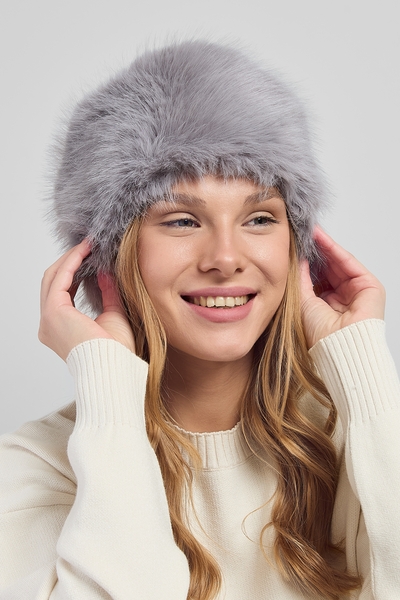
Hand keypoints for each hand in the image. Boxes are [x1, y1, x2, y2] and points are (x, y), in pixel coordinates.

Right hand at [39, 240, 134, 360]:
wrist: (116, 366)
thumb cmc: (118, 351)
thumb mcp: (113, 314)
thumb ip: (107, 293)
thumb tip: (105, 272)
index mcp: (60, 329)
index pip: (62, 293)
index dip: (74, 272)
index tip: (90, 257)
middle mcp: (49, 325)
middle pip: (53, 283)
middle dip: (70, 262)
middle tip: (89, 246)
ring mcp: (48, 319)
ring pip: (53, 278)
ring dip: (70, 259)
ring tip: (88, 245)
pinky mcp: (54, 312)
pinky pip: (60, 279)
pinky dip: (71, 262)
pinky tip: (85, 252)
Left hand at [300, 226, 385, 348]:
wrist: (338, 347)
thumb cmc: (320, 335)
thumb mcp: (303, 302)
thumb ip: (301, 279)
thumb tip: (297, 260)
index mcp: (327, 307)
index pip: (317, 279)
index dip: (307, 262)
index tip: (295, 247)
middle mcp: (343, 300)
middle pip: (328, 269)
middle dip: (315, 251)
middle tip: (301, 235)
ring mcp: (357, 292)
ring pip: (338, 263)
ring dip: (323, 247)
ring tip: (309, 233)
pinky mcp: (370, 286)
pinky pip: (349, 263)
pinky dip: (334, 249)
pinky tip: (320, 238)